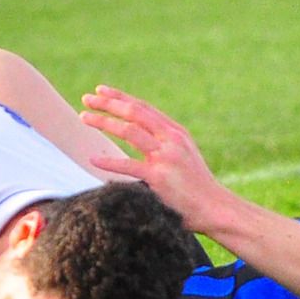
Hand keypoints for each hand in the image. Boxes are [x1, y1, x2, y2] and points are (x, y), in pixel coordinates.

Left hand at [82, 85, 224, 231]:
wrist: (215, 208)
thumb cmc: (197, 185)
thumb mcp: (184, 154)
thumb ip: (164, 142)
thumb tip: (140, 133)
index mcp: (175, 132)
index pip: (143, 107)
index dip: (120, 97)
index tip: (101, 90)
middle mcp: (170, 139)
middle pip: (134, 112)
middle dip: (108, 103)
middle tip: (86, 99)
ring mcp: (165, 157)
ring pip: (129, 131)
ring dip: (104, 122)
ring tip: (84, 118)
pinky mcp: (159, 177)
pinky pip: (128, 165)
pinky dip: (108, 162)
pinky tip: (92, 159)